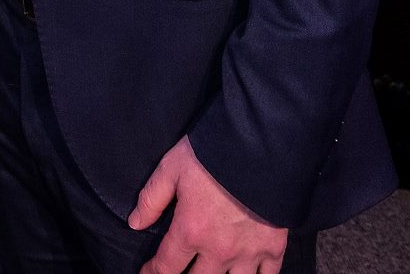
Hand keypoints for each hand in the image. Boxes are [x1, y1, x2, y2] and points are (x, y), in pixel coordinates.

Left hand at [128, 136, 286, 273]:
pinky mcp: (273, 247)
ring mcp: (248, 252)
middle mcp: (218, 250)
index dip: (153, 273)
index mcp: (191, 231)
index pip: (166, 266)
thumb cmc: (214, 155)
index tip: (148, 273)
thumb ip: (151, 199)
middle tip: (180, 271)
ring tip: (211, 272)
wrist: (261, 148)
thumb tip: (135, 223)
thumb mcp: (171, 169)